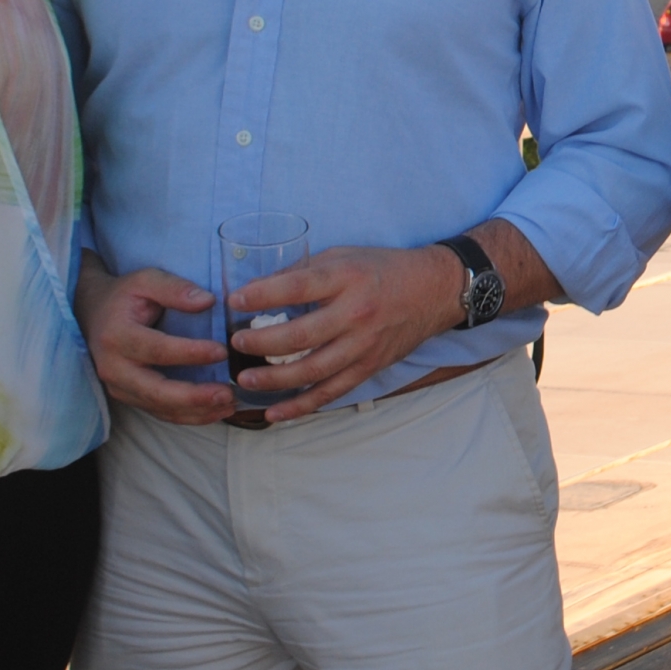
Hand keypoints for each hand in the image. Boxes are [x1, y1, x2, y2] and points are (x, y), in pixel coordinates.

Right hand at [74, 261, 238, 425]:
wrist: (91, 315)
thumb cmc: (124, 296)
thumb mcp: (145, 280)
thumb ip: (174, 288)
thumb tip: (207, 301)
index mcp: (117, 336)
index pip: (157, 349)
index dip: (189, 353)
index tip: (221, 351)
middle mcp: (114, 367)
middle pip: (156, 390)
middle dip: (193, 396)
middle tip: (227, 393)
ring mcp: (119, 387)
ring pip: (160, 408)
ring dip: (197, 411)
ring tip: (229, 404)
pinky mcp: (129, 398)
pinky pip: (160, 413)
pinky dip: (189, 416)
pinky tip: (216, 411)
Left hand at [224, 245, 463, 420]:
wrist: (434, 289)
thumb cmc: (383, 269)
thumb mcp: (343, 256)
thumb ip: (303, 272)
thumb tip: (258, 288)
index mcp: (346, 278)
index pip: (297, 287)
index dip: (262, 295)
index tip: (235, 300)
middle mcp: (356, 313)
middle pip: (300, 335)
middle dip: (261, 343)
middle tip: (237, 344)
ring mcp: (363, 345)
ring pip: (312, 370)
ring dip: (274, 380)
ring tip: (245, 380)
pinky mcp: (369, 367)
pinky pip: (331, 392)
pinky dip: (301, 406)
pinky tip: (275, 413)